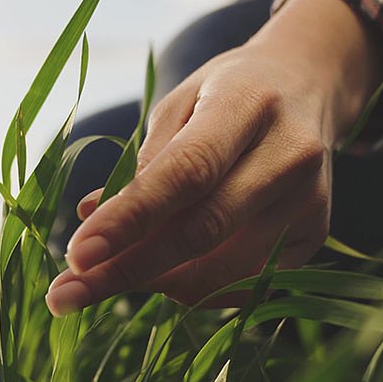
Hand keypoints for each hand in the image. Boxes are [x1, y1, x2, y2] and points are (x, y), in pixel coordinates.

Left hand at [46, 0, 381, 315]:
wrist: (308, 86)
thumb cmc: (226, 93)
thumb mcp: (179, 103)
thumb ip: (142, 163)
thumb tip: (90, 221)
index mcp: (249, 104)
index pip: (186, 173)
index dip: (128, 219)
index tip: (75, 254)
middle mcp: (291, 154)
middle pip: (203, 230)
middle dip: (127, 269)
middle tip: (65, 294)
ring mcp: (310, 201)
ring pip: (223, 269)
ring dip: (153, 284)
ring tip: (102, 281)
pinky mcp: (317, 236)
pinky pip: (245, 284)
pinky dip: (192, 289)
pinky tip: (156, 276)